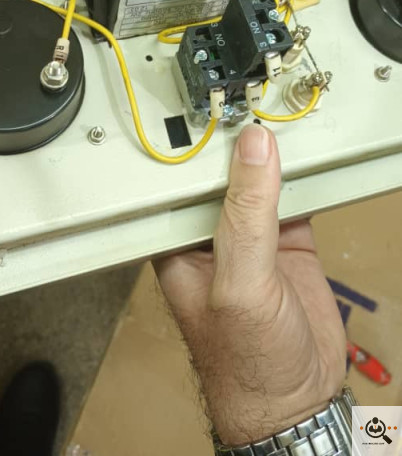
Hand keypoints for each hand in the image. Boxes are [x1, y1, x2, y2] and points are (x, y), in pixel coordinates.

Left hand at [155, 124, 345, 446]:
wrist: (298, 398)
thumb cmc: (246, 361)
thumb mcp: (240, 285)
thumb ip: (246, 216)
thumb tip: (253, 149)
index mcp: (179, 241)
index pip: (179, 179)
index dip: (194, 143)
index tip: (212, 104)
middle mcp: (211, 233)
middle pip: (222, 172)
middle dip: (237, 139)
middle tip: (252, 92)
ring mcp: (252, 236)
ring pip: (259, 178)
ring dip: (272, 152)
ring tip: (282, 110)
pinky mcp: (287, 241)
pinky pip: (295, 195)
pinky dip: (306, 175)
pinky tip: (310, 151)